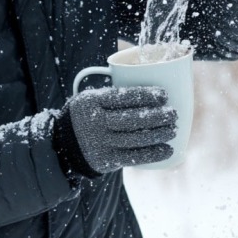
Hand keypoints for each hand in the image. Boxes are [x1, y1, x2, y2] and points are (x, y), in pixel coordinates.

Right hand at [52, 86, 176, 176]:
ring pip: (135, 139)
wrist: (63, 143)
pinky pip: (133, 157)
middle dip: (157, 116)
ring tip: (173, 129)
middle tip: (173, 113)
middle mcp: (96, 122)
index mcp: (93, 101)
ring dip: (158, 134)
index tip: (164, 95)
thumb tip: (149, 78)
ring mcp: (101, 142)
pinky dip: (153, 154)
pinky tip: (168, 149)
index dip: (146, 95)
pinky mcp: (107, 160)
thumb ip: (114, 93)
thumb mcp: (91, 97)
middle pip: (132, 119)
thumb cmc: (87, 114)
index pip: (123, 97)